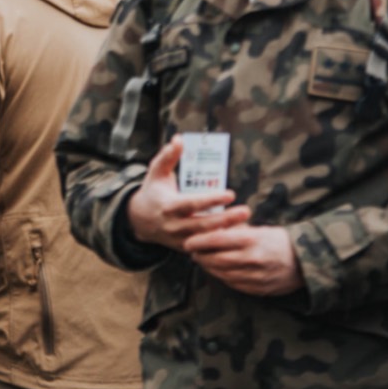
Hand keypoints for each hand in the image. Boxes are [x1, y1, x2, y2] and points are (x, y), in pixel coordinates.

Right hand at [126, 136, 249, 251]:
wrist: (140, 221)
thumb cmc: (153, 192)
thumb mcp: (156, 172)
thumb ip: (168, 156)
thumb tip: (179, 139)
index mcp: (168, 206)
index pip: (191, 204)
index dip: (210, 200)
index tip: (230, 194)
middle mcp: (174, 225)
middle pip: (202, 225)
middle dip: (225, 219)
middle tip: (246, 211)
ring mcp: (180, 239)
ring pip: (206, 240)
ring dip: (227, 233)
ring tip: (247, 225)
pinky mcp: (186, 248)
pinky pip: (206, 248)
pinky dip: (222, 244)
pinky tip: (240, 236)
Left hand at [184, 224, 304, 296]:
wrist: (308, 263)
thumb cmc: (282, 242)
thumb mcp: (261, 230)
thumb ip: (239, 231)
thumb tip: (215, 229)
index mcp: (252, 240)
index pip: (216, 240)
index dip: (198, 242)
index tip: (187, 242)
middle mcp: (252, 259)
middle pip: (216, 259)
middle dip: (200, 256)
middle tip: (192, 251)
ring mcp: (255, 277)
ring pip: (222, 274)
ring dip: (209, 268)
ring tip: (202, 260)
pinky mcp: (258, 289)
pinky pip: (233, 284)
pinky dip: (222, 277)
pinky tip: (218, 271)